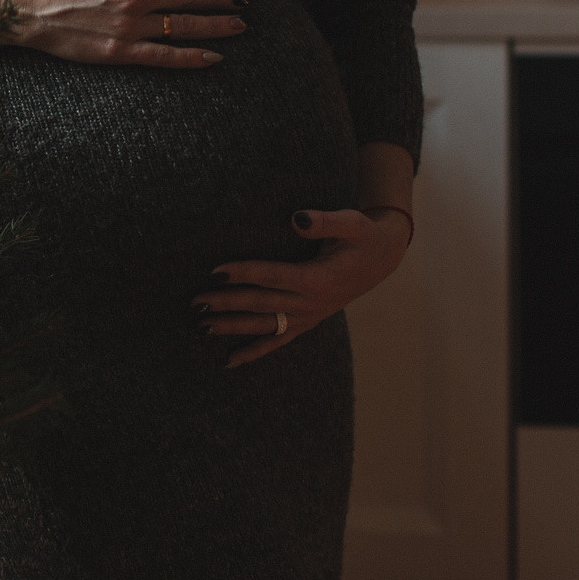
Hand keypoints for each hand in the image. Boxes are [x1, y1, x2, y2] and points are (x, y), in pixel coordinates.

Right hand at [0, 0, 245, 67]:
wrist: (31, 6)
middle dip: (221, 0)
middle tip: (245, 3)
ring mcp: (129, 24)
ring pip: (183, 24)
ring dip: (216, 25)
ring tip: (240, 26)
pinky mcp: (120, 50)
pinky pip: (163, 55)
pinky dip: (191, 56)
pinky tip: (214, 58)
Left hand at [195, 207, 411, 366]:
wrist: (382, 257)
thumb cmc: (362, 236)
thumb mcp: (351, 223)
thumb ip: (325, 221)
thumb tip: (297, 218)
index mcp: (319, 279)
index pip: (272, 277)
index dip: (243, 273)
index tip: (215, 271)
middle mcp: (311, 303)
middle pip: (262, 304)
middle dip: (227, 304)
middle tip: (196, 303)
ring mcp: (308, 316)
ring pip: (265, 326)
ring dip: (233, 327)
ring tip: (202, 327)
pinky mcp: (307, 322)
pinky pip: (277, 342)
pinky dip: (253, 353)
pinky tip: (228, 362)